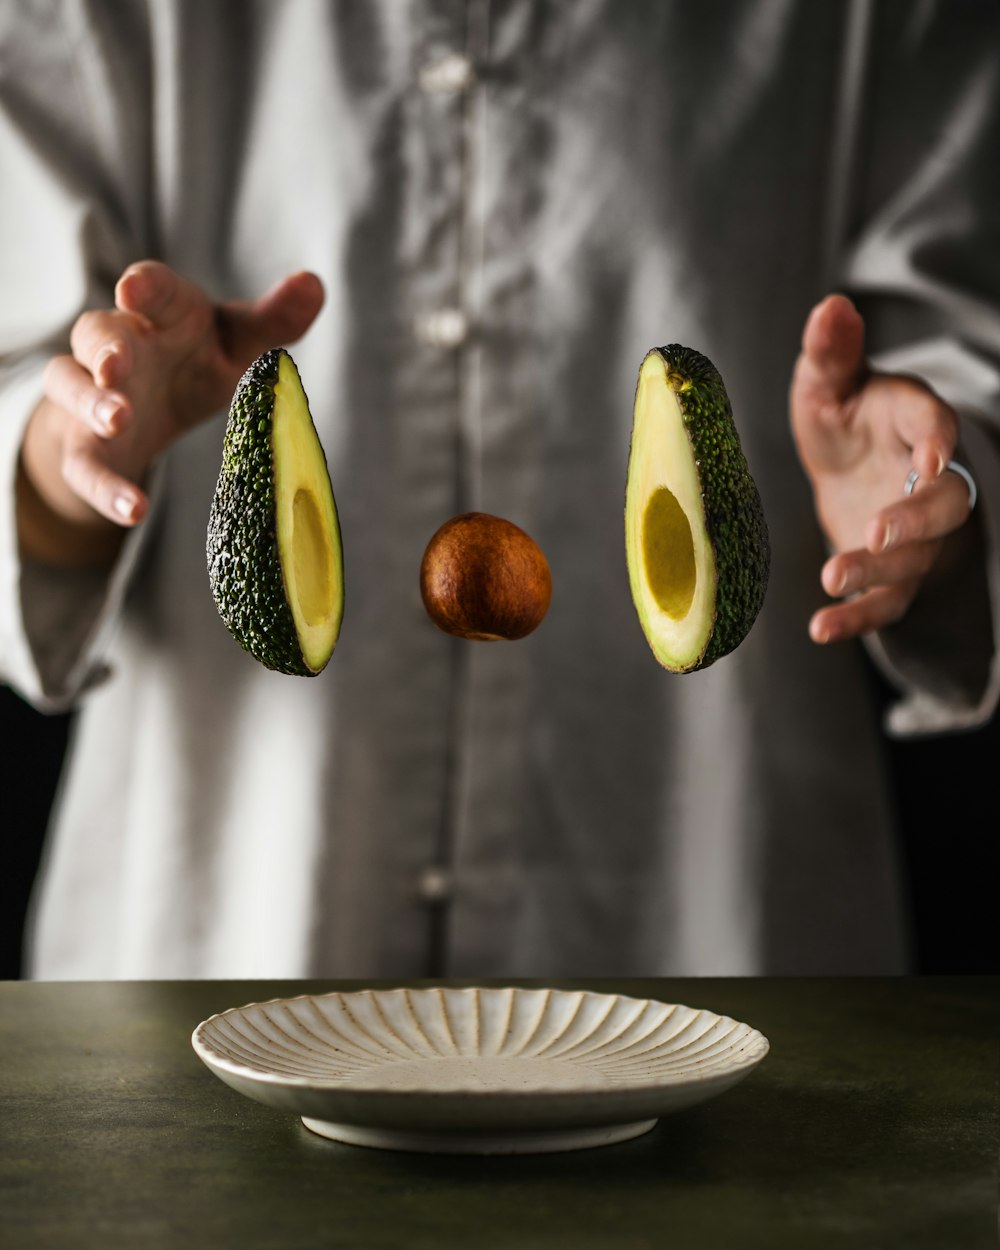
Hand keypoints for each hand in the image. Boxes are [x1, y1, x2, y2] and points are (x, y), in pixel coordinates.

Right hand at [22, 261, 323, 540]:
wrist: (149, 409)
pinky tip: (134, 510)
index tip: (133, 288)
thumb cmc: (199, 360)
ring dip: (90, 403)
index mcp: (159, 312)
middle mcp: (117, 346)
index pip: (149, 289)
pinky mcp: (85, 445)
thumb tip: (314, 284)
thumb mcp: (241, 343)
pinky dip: (105, 489)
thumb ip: (276, 320)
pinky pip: (84, 467)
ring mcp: (91, 393)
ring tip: (116, 419)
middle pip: (96, 333)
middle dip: (104, 349)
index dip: (143, 287)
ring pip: (70, 387)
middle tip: (114, 366)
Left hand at [790, 294, 973, 643]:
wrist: (848, 465)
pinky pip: (886, 603)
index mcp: (914, 421)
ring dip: (877, 572)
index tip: (933, 454)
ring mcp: (915, 533)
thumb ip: (831, 352)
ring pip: (915, 560)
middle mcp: (926, 481)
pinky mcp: (892, 573)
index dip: (938, 438)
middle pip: (944, 506)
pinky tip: (819, 628)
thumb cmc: (843, 416)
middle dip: (916, 520)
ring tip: (831, 577)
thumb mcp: (826, 382)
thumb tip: (830, 306)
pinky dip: (856, 618)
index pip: (937, 426)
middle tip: (877, 532)